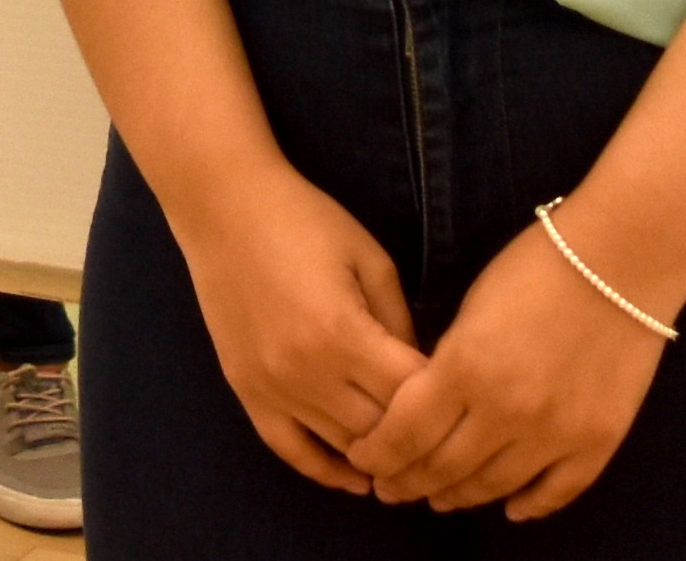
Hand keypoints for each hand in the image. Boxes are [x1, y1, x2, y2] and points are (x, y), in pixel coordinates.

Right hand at [171, 164, 426, 489]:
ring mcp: (272, 388)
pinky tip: (354, 478)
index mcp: (344, 333)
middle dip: (416, 437)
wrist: (224, 206)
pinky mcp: (246, 391)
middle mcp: (307, 372)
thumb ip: (400, 321)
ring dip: (378, 456)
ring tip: (411, 459)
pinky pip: (290, 450)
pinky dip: (325, 471)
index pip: (410, 397)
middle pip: (379, 432)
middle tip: (443, 437)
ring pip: (341, 447)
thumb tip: (420, 375)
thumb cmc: (305, 220)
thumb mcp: (370, 258)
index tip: (462, 403)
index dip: (441, 403)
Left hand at [347, 216, 668, 517]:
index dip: (379, 454)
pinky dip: (529, 506)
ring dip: (460, 497)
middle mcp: (506, 411)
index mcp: (466, 368)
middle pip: (444, 467)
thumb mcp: (472, 306)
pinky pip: (556, 492)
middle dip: (409, 482)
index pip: (406, 432)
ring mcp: (555, 433)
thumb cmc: (536, 266)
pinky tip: (511, 509)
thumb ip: (449, 362)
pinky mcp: (597, 442)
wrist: (619, 258)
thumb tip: (428, 406)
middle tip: (392, 488)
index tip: (363, 460)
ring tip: (440, 499)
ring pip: (494, 486)